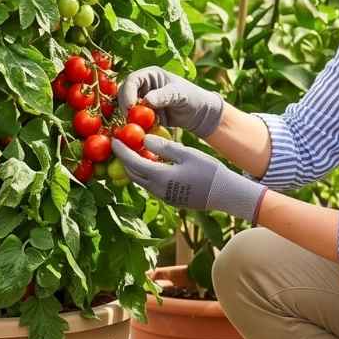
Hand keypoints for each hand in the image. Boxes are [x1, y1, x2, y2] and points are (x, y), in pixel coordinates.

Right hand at [115, 68, 225, 136]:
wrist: (200, 114)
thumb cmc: (193, 96)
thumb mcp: (179, 93)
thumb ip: (164, 95)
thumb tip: (146, 100)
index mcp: (150, 75)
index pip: (132, 80)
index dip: (127, 92)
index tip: (130, 107)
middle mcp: (143, 87)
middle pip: (125, 95)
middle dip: (126, 107)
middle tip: (129, 120)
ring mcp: (143, 102)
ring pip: (129, 110)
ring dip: (131, 119)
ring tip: (139, 127)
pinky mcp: (146, 116)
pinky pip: (137, 121)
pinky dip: (138, 127)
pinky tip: (144, 133)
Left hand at [115, 135, 263, 221]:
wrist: (224, 194)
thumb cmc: (208, 170)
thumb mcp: (186, 153)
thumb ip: (164, 146)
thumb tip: (143, 139)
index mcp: (160, 177)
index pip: (132, 162)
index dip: (121, 151)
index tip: (114, 139)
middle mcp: (157, 190)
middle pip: (133, 174)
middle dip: (124, 160)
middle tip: (121, 144)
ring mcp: (163, 197)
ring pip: (141, 181)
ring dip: (134, 167)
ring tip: (133, 152)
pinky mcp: (170, 199)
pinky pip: (151, 185)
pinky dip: (146, 173)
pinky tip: (150, 163)